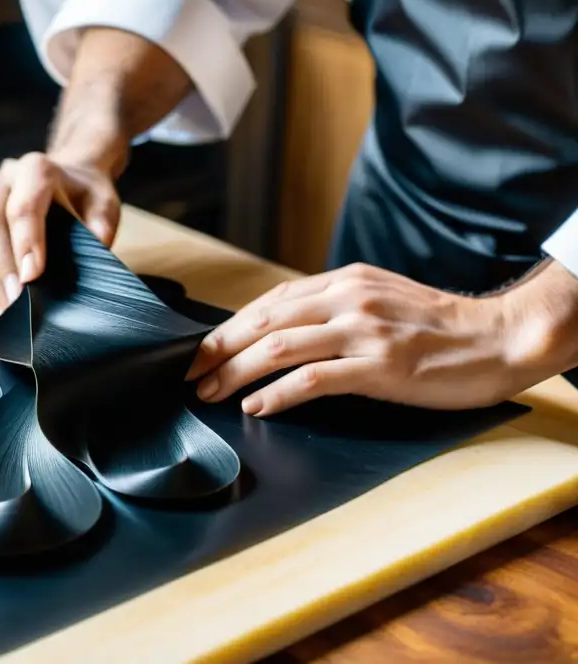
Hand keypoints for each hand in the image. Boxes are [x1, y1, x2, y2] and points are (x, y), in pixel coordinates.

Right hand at [0, 152, 120, 316]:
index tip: (31, 278)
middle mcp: (2, 179)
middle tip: (14, 303)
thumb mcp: (103, 207)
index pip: (23, 207)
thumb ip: (99, 228)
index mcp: (36, 170)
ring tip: (3, 311)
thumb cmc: (84, 199)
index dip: (24, 243)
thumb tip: (89, 256)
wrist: (65, 182)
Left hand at [185, 262, 529, 416]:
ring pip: (279, 348)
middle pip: (263, 321)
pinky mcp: (380, 367)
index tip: (202, 350)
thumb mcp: (380, 298)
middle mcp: (348, 300)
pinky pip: (314, 380)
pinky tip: (256, 407)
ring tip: (212, 393)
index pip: (270, 301)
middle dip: (219, 349)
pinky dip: (277, 394)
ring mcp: (364, 332)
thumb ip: (334, 307)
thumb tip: (283, 328)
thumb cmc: (437, 326)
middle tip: (189, 374)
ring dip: (236, 373)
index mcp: (344, 281)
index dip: (230, 327)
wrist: (498, 337)